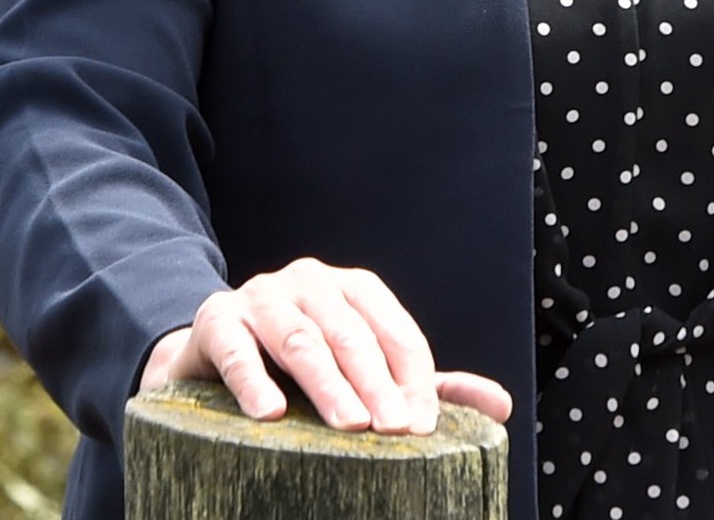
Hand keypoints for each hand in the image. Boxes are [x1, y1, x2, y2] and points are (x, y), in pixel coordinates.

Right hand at [136, 258, 513, 432]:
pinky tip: (271, 414)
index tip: (423, 427)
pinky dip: (254, 380)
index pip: (395, 331)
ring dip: (328, 384)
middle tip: (394, 431)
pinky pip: (237, 349)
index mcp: (353, 289)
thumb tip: (503, 405)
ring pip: (300, 338)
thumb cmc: (301, 370)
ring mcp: (260, 296)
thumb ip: (426, 387)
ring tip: (349, 426)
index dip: (413, 379)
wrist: (210, 361)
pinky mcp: (216, 320)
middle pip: (351, 333)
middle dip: (376, 383)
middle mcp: (310, 282)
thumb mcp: (366, 373)